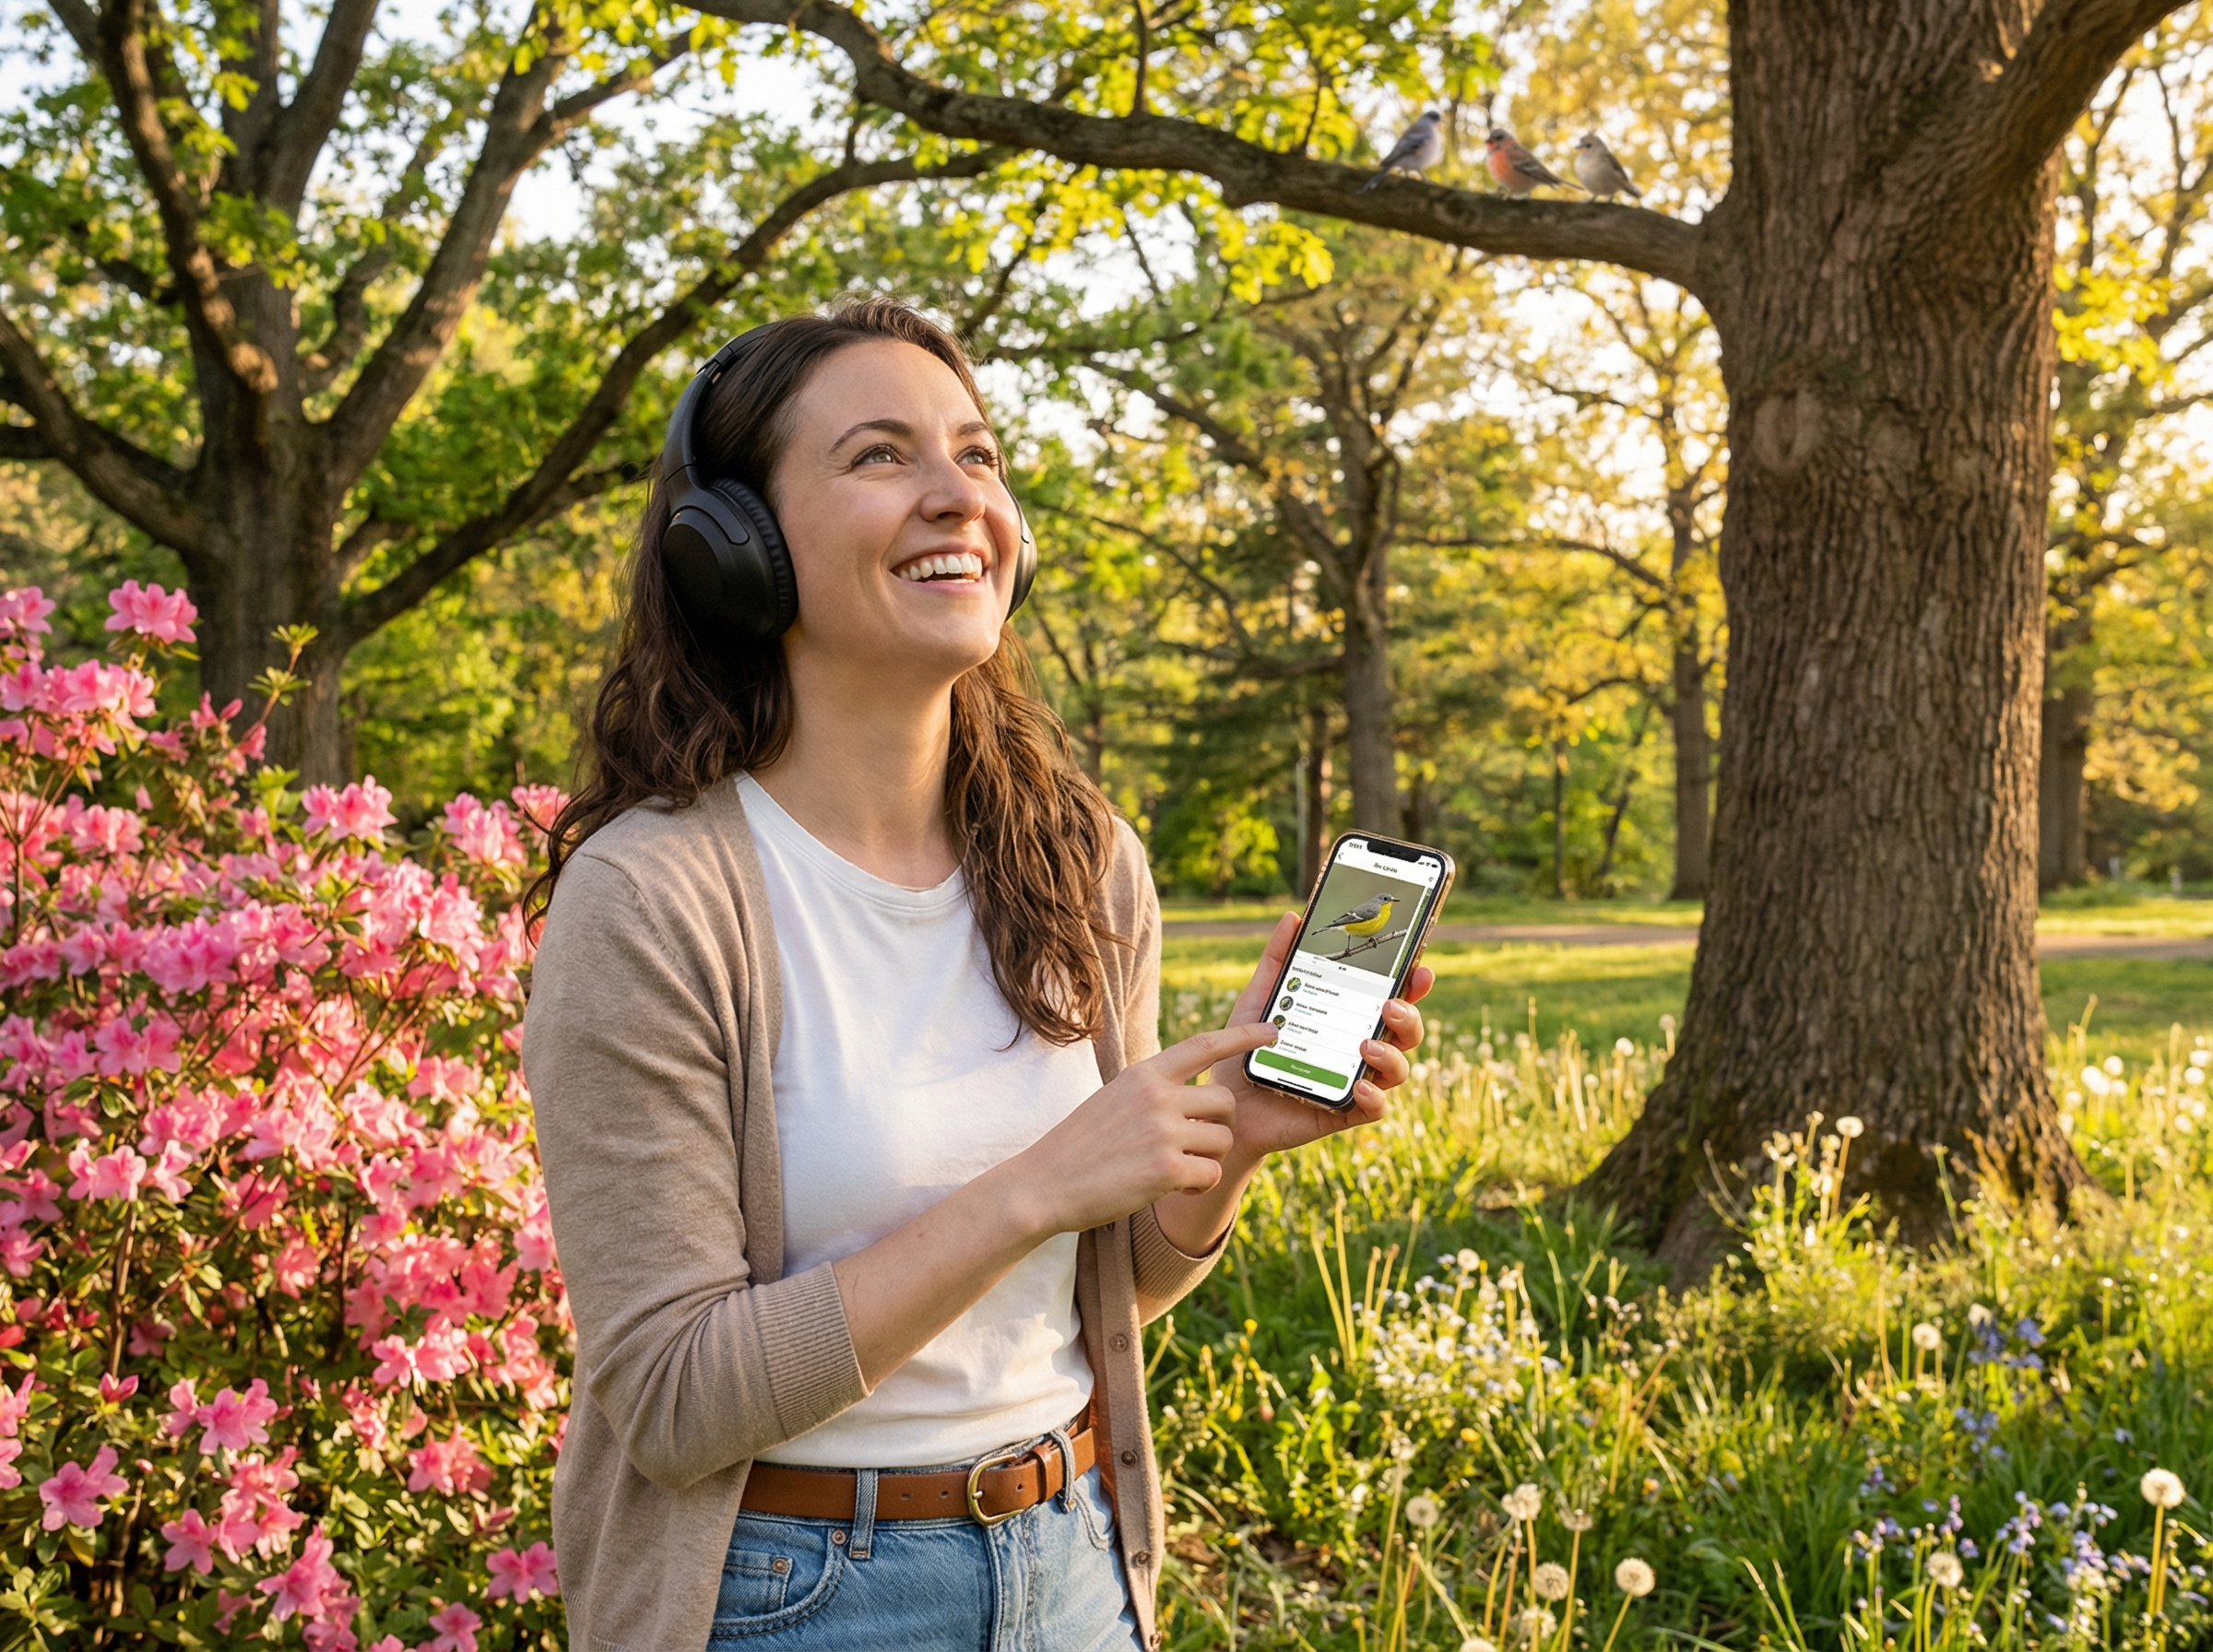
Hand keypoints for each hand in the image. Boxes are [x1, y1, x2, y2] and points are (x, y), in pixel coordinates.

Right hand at [1012, 1021, 1279, 1237]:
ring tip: (1174, 1169)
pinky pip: (1212, 1174)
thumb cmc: (1081, 1145)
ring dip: (1208, 1159)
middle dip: (1220, 1126)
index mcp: (1144, 1074)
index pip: (1204, 1045)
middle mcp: (1156, 1096)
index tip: (1272, 1030)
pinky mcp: (1166, 1168)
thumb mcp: (1115, 1099)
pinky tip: (1169, 1187)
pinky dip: (1197, 1186)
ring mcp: (1162, 1131)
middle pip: (1226, 1102)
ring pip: (1223, 1141)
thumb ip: (1155, 1092)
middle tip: (1195, 1143)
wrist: (1044, 1183)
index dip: (1243, 1036)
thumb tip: (1200, 1099)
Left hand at [1207, 911, 1433, 1167]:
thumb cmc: (1245, 1050)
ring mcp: (1355, 1080)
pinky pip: (1374, 1107)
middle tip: (1390, 1006)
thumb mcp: (1258, 1000)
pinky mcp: (1343, 1112)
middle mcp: (1358, 1048)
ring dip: (1391, 1055)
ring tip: (1365, 1046)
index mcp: (1347, 1017)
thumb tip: (1294, 917)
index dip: (1412, 983)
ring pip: (1398, 1069)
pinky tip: (1358, 1086)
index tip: (1419, 968)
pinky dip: (1373, 1097)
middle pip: (1405, 1031)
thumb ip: (1276, 961)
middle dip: (1409, 1016)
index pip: (1391, 997)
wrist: (1224, 1105)